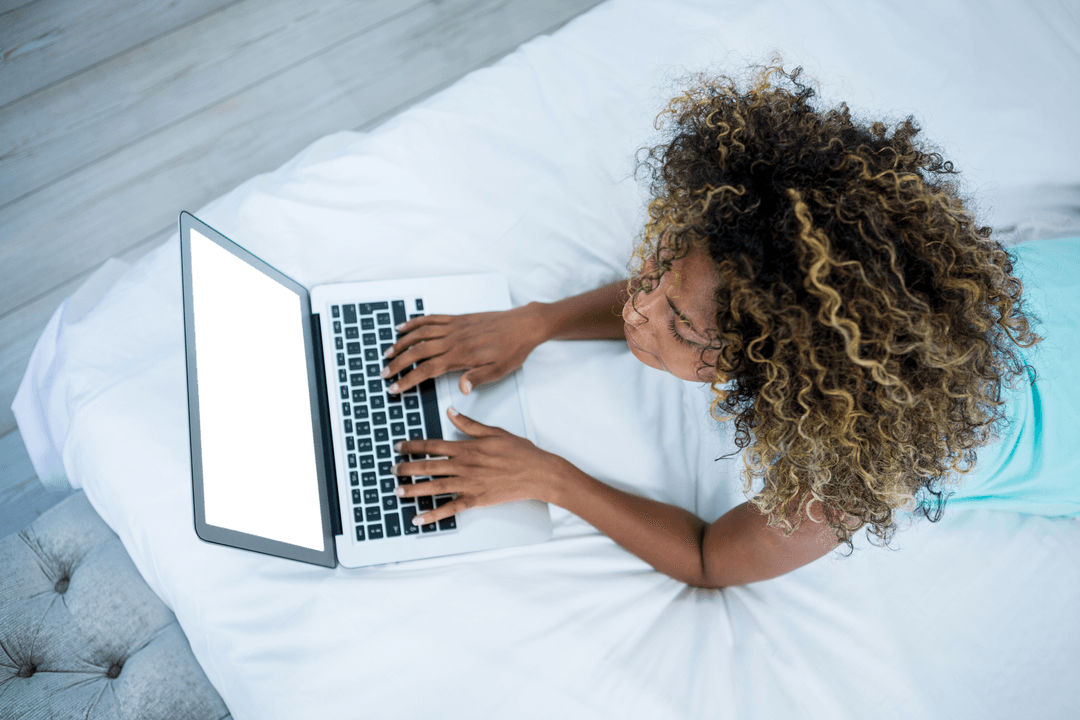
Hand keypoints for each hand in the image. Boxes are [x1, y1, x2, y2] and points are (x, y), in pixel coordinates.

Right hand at [381, 302, 549, 394]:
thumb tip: (461, 389)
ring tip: (387, 353)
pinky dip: (415, 322)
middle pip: (417, 351)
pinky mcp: (458, 318)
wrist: (524, 325)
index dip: (407, 379)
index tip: (394, 387)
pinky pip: (431, 319)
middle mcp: (453, 340)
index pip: (427, 370)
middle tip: (384, 373)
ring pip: (420, 334)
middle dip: (397, 363)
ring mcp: (454, 327)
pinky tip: (404, 327)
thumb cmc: (513, 349)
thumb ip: (477, 378)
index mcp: (461, 356)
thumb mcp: (499, 371)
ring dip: (401, 343)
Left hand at [391, 408, 567, 526]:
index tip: (399, 446)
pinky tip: (419, 518)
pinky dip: (433, 515)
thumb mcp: (494, 431)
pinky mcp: (476, 500)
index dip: (413, 446)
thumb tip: (451, 412)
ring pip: (435, 487)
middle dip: (407, 468)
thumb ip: (469, 424)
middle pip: (428, 466)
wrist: (538, 472)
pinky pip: (450, 509)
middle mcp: (464, 466)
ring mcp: (469, 484)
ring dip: (414, 490)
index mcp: (467, 448)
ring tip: (397, 492)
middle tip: (392, 470)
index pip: (433, 446)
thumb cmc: (519, 452)